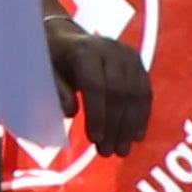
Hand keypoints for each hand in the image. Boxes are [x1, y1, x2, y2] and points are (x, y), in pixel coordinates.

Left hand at [43, 10, 151, 157]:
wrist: (67, 39)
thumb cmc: (53, 60)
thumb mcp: (46, 72)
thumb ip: (56, 90)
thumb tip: (70, 111)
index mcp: (84, 50)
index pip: (95, 85)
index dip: (97, 114)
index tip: (96, 140)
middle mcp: (111, 49)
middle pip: (118, 92)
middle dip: (115, 126)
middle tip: (109, 152)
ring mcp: (128, 55)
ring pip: (135, 95)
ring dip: (129, 126)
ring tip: (121, 151)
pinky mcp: (139, 63)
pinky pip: (145, 93)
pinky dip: (141, 117)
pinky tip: (136, 137)